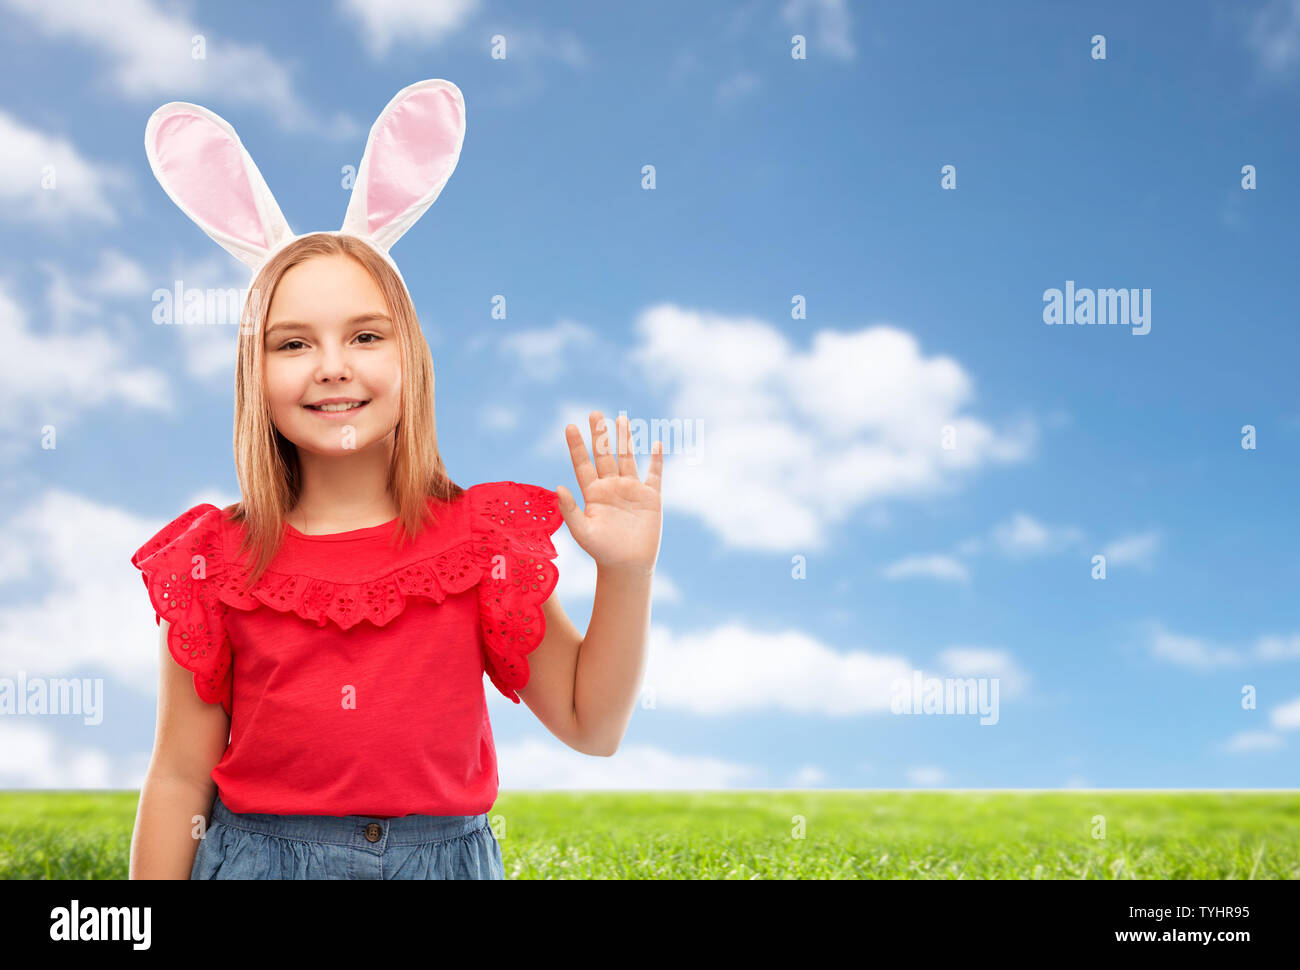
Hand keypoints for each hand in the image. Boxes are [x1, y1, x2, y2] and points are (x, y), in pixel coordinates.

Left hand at [557, 411, 662, 572]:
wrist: (628, 566)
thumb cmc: (602, 551)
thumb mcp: (582, 531)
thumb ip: (570, 509)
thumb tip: (558, 486)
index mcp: (593, 493)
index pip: (582, 464)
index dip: (576, 446)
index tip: (569, 427)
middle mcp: (611, 487)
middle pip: (604, 455)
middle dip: (600, 434)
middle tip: (594, 413)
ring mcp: (631, 490)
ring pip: (627, 458)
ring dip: (624, 440)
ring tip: (621, 420)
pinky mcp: (650, 497)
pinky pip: (654, 474)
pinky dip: (656, 460)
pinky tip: (654, 443)